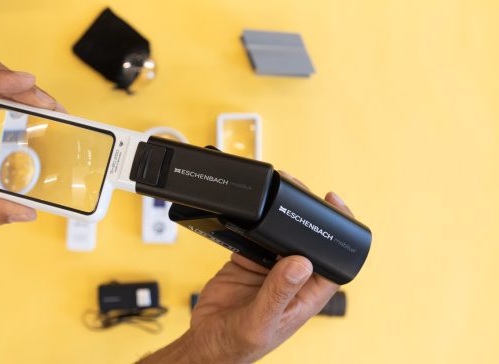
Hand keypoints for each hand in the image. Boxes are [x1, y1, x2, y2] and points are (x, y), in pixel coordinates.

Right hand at [140, 189, 353, 363]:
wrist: (206, 343)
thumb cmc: (238, 344)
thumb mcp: (261, 321)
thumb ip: (280, 293)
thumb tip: (301, 263)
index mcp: (306, 295)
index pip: (333, 261)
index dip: (339, 234)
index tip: (334, 205)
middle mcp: (291, 279)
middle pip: (307, 241)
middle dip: (305, 215)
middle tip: (298, 189)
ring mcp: (269, 269)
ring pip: (281, 234)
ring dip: (278, 216)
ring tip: (274, 194)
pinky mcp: (248, 261)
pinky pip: (254, 236)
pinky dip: (251, 224)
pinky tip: (248, 215)